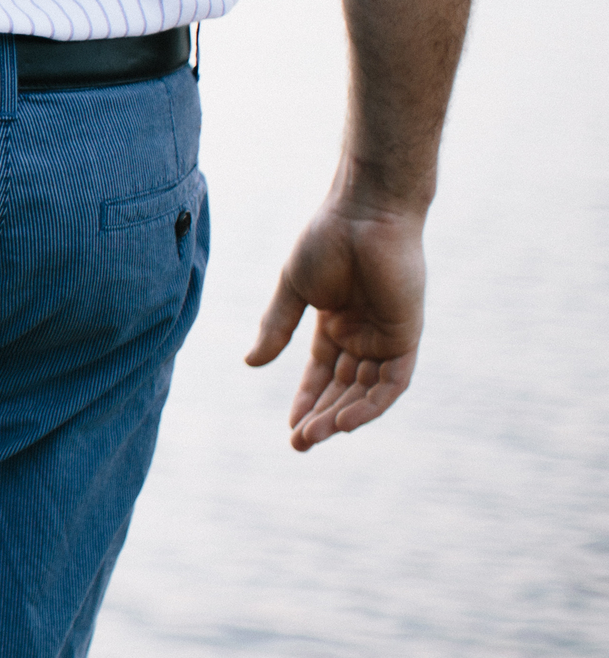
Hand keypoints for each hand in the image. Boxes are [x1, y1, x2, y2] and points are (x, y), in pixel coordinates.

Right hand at [247, 197, 425, 450]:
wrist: (363, 214)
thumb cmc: (326, 240)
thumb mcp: (294, 290)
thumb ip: (276, 327)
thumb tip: (250, 363)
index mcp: (336, 323)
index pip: (322, 374)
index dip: (306, 401)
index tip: (290, 429)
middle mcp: (363, 335)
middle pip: (344, 389)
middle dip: (321, 417)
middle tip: (298, 444)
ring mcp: (386, 336)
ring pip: (366, 391)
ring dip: (342, 417)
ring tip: (314, 435)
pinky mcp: (405, 335)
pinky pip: (392, 381)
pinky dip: (371, 403)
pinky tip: (345, 419)